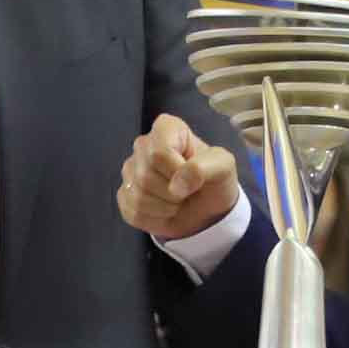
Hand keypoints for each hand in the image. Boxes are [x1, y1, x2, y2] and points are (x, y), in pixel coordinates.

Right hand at [120, 113, 244, 242]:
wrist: (208, 209)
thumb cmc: (214, 180)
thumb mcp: (223, 167)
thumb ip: (204, 168)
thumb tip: (177, 185)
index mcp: (166, 128)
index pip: (159, 153)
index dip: (177, 171)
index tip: (193, 177)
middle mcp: (143, 145)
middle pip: (146, 176)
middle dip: (173, 193)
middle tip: (187, 192)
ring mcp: (130, 170)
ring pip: (138, 196)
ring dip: (166, 208)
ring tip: (178, 201)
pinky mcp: (124, 195)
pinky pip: (133, 212)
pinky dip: (155, 219)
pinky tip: (165, 210)